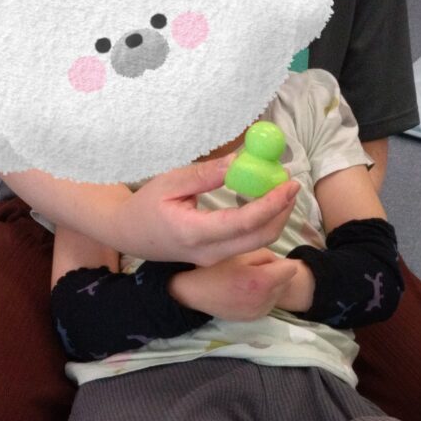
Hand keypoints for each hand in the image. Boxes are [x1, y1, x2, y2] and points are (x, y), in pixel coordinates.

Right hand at [116, 157, 299, 265]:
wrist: (130, 235)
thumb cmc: (146, 205)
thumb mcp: (171, 182)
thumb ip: (206, 174)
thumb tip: (240, 161)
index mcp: (194, 232)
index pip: (244, 222)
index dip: (271, 204)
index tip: (289, 183)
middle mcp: (208, 252)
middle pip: (260, 238)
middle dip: (282, 212)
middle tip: (290, 185)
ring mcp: (214, 259)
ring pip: (257, 243)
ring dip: (275, 218)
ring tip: (280, 189)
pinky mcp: (218, 258)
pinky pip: (247, 242)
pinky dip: (262, 223)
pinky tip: (263, 202)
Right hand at [169, 249, 298, 320]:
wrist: (193, 293)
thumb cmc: (213, 268)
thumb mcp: (239, 252)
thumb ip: (265, 254)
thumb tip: (279, 263)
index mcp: (261, 281)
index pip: (290, 269)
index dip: (281, 261)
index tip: (266, 260)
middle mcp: (264, 300)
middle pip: (286, 282)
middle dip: (276, 274)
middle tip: (255, 269)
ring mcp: (259, 312)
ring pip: (278, 294)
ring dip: (271, 286)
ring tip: (249, 280)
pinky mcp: (253, 319)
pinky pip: (268, 304)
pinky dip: (263, 297)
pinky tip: (246, 292)